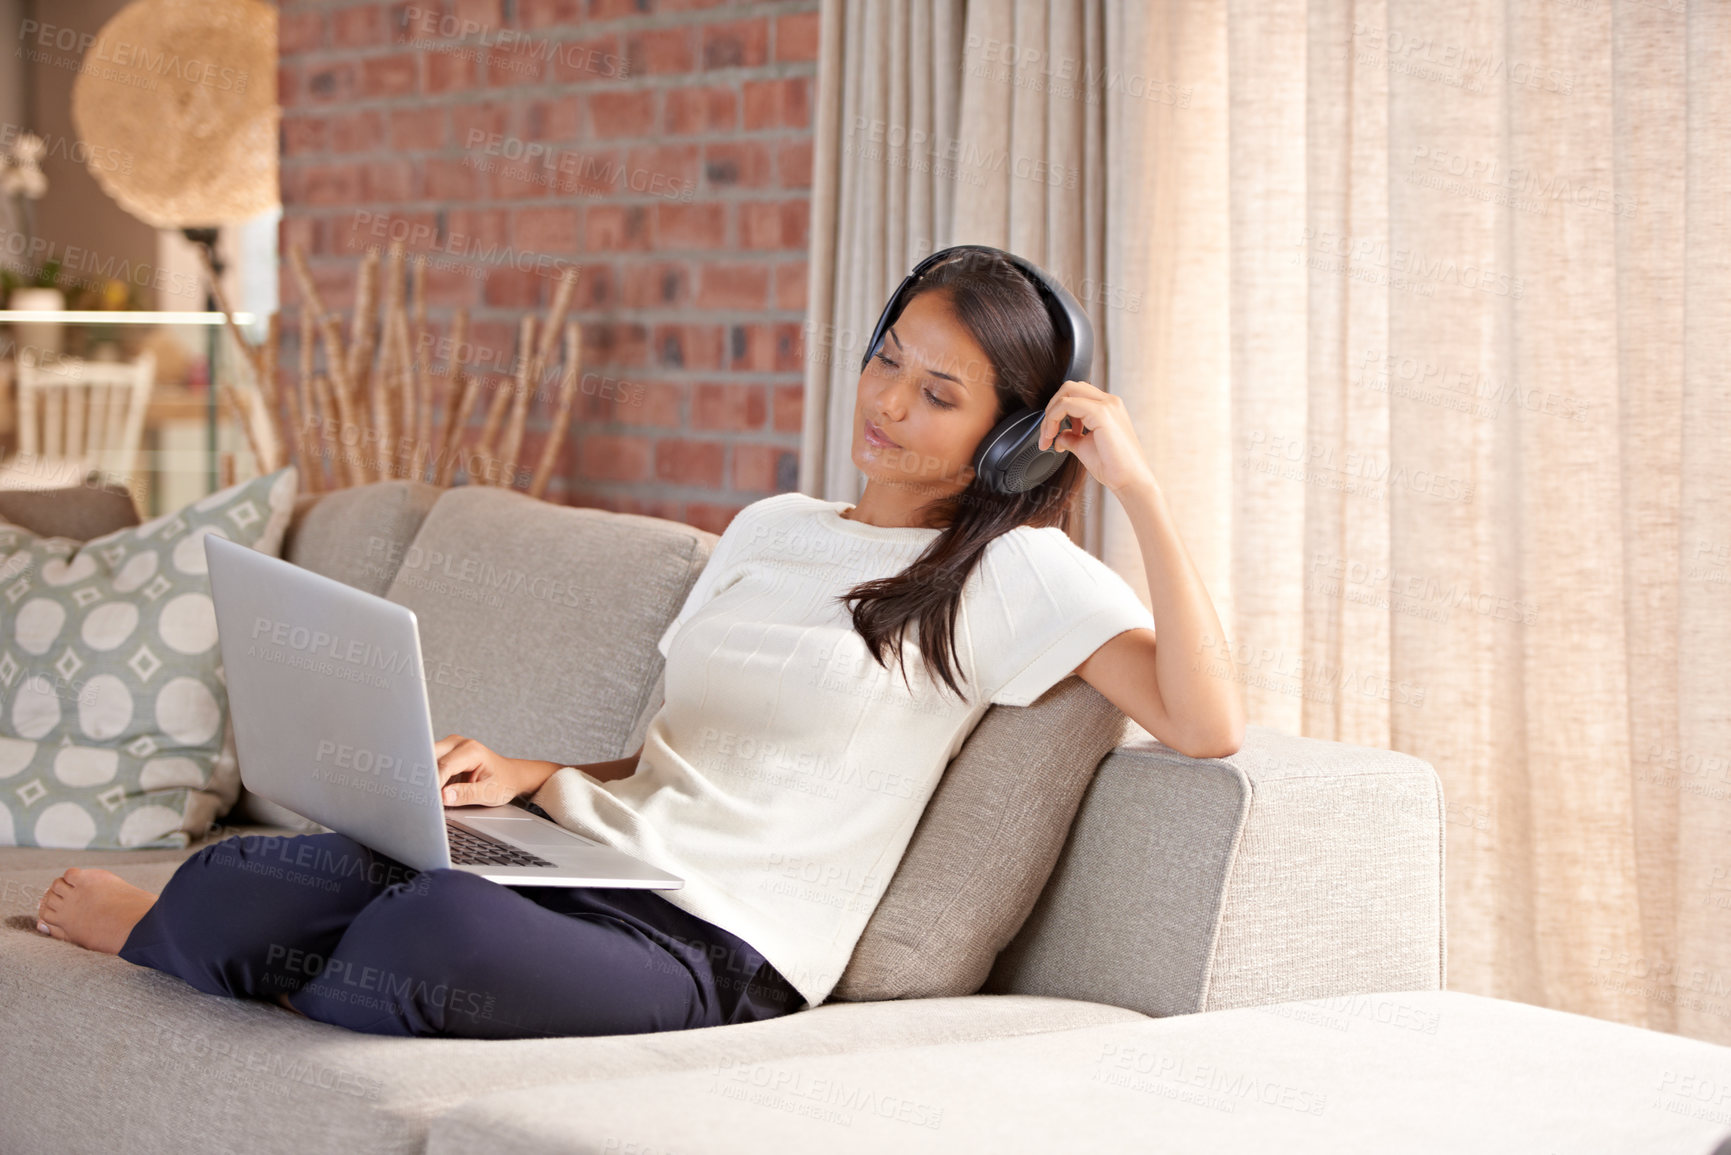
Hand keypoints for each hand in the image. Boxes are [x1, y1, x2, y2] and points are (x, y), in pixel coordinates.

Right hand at [434, 734, 549, 807]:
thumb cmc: (504, 783)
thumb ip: (467, 794)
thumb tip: (444, 796)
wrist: (510, 775)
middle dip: (425, 777)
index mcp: (471, 750)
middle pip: (430, 757)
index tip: (428, 799)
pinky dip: (428, 777)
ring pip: (427, 759)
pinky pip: (430, 763)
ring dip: (425, 776)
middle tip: (423, 797)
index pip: (443, 765)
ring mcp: (450, 746)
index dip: (433, 783)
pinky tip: (431, 790)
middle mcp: (458, 743)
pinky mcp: (445, 753)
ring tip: (427, 795)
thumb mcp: (489, 793)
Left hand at [1036, 380, 1156, 495]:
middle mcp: (1109, 402)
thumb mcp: (1085, 447)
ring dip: (1050, 414)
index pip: (1075, 394)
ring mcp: (1107, 405)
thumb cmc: (1114, 467)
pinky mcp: (1101, 413)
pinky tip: (1054, 438)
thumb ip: (1071, 437)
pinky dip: (1053, 418)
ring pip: (1067, 391)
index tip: (1051, 435)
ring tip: (1048, 437)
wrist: (1130, 481)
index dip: (1057, 411)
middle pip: (1069, 387)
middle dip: (1051, 408)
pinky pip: (1067, 404)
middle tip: (1046, 434)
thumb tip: (1058, 435)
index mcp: (1108, 407)